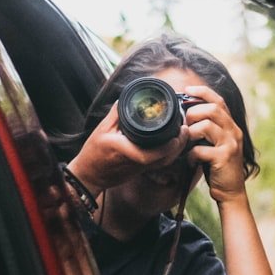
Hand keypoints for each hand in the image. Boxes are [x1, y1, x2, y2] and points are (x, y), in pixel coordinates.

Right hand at [67, 102, 191, 195]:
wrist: (89, 175)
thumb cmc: (93, 153)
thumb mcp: (101, 130)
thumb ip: (115, 114)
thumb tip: (127, 98)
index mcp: (123, 150)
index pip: (149, 154)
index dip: (167, 147)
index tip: (177, 134)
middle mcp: (134, 161)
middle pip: (163, 159)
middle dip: (178, 146)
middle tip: (186, 130)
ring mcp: (139, 168)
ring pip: (163, 162)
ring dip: (176, 150)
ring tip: (183, 135)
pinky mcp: (141, 171)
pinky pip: (160, 164)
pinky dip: (169, 154)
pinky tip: (174, 144)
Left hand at [182, 85, 247, 203]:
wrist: (231, 192)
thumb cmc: (218, 167)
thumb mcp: (215, 144)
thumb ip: (206, 129)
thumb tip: (185, 117)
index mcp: (231, 126)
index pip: (219, 101)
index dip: (203, 92)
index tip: (187, 90)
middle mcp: (234, 131)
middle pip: (212, 109)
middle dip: (193, 112)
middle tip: (184, 123)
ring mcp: (230, 144)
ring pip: (206, 125)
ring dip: (190, 132)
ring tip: (187, 142)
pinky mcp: (224, 157)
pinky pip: (200, 149)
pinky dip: (191, 155)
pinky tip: (192, 161)